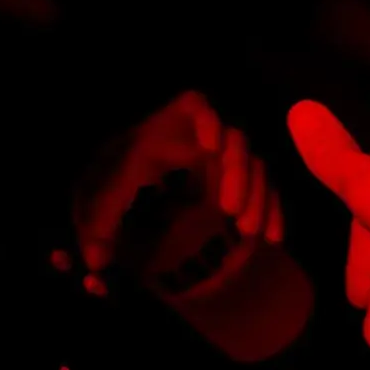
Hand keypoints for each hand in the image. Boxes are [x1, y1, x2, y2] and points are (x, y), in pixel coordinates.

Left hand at [75, 91, 283, 274]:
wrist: (137, 212)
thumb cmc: (119, 195)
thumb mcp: (103, 206)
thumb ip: (99, 226)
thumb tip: (95, 262)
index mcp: (169, 132)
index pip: (193, 106)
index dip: (205, 119)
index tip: (210, 145)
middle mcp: (204, 142)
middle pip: (234, 141)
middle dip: (236, 173)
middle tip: (229, 209)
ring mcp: (229, 164)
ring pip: (257, 167)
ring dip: (257, 196)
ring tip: (247, 229)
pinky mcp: (246, 189)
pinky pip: (270, 192)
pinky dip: (274, 213)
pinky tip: (273, 239)